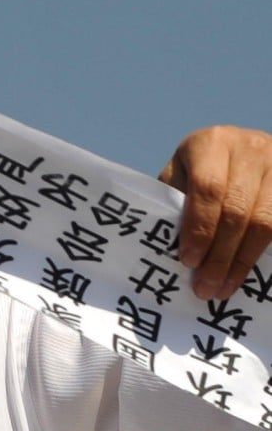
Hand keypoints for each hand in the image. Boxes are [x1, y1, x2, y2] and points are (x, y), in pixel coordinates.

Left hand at [159, 126, 271, 299]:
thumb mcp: (182, 175)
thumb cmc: (201, 169)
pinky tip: (250, 273)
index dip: (199, 228)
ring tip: (224, 287)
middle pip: (238, 210)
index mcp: (211, 143)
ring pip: (267, 222)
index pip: (207, 189)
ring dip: (244, 261)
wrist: (242, 149)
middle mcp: (250, 148)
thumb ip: (177, 203)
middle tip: (206, 287)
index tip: (188, 261)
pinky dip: (264, 253)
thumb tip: (169, 251)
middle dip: (221, 255)